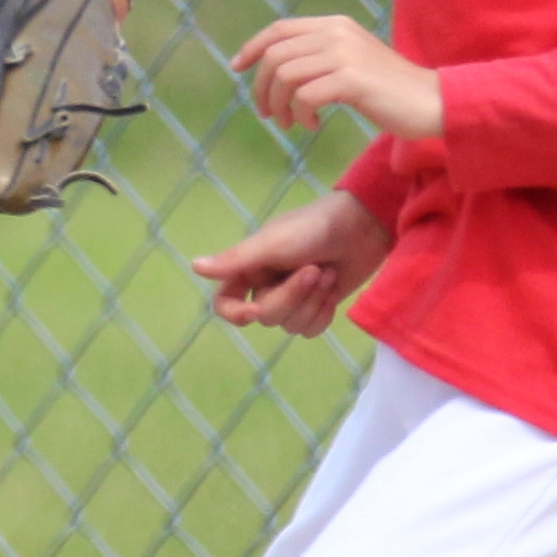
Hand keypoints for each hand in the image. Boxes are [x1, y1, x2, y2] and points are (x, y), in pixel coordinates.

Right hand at [192, 190, 394, 336]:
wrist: (362, 227)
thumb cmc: (314, 227)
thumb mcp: (273, 242)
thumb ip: (236, 259)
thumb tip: (194, 267)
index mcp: (250, 268)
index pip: (225, 302)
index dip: (235, 314)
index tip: (253, 311)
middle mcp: (267, 286)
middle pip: (266, 316)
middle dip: (294, 296)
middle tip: (315, 270)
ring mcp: (293, 298)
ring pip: (290, 326)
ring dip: (313, 301)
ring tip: (327, 274)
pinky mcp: (317, 306)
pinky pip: (310, 330)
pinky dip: (324, 313)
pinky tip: (334, 290)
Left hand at [231, 14, 443, 138]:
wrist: (431, 101)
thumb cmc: (389, 89)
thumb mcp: (351, 62)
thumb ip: (320, 56)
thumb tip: (278, 68)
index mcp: (335, 24)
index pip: (279, 29)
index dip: (252, 47)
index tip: (236, 68)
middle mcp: (337, 33)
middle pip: (275, 55)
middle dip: (262, 88)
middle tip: (269, 115)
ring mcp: (345, 54)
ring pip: (285, 75)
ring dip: (279, 105)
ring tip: (291, 123)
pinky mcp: (352, 80)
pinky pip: (306, 95)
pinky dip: (301, 114)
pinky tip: (312, 125)